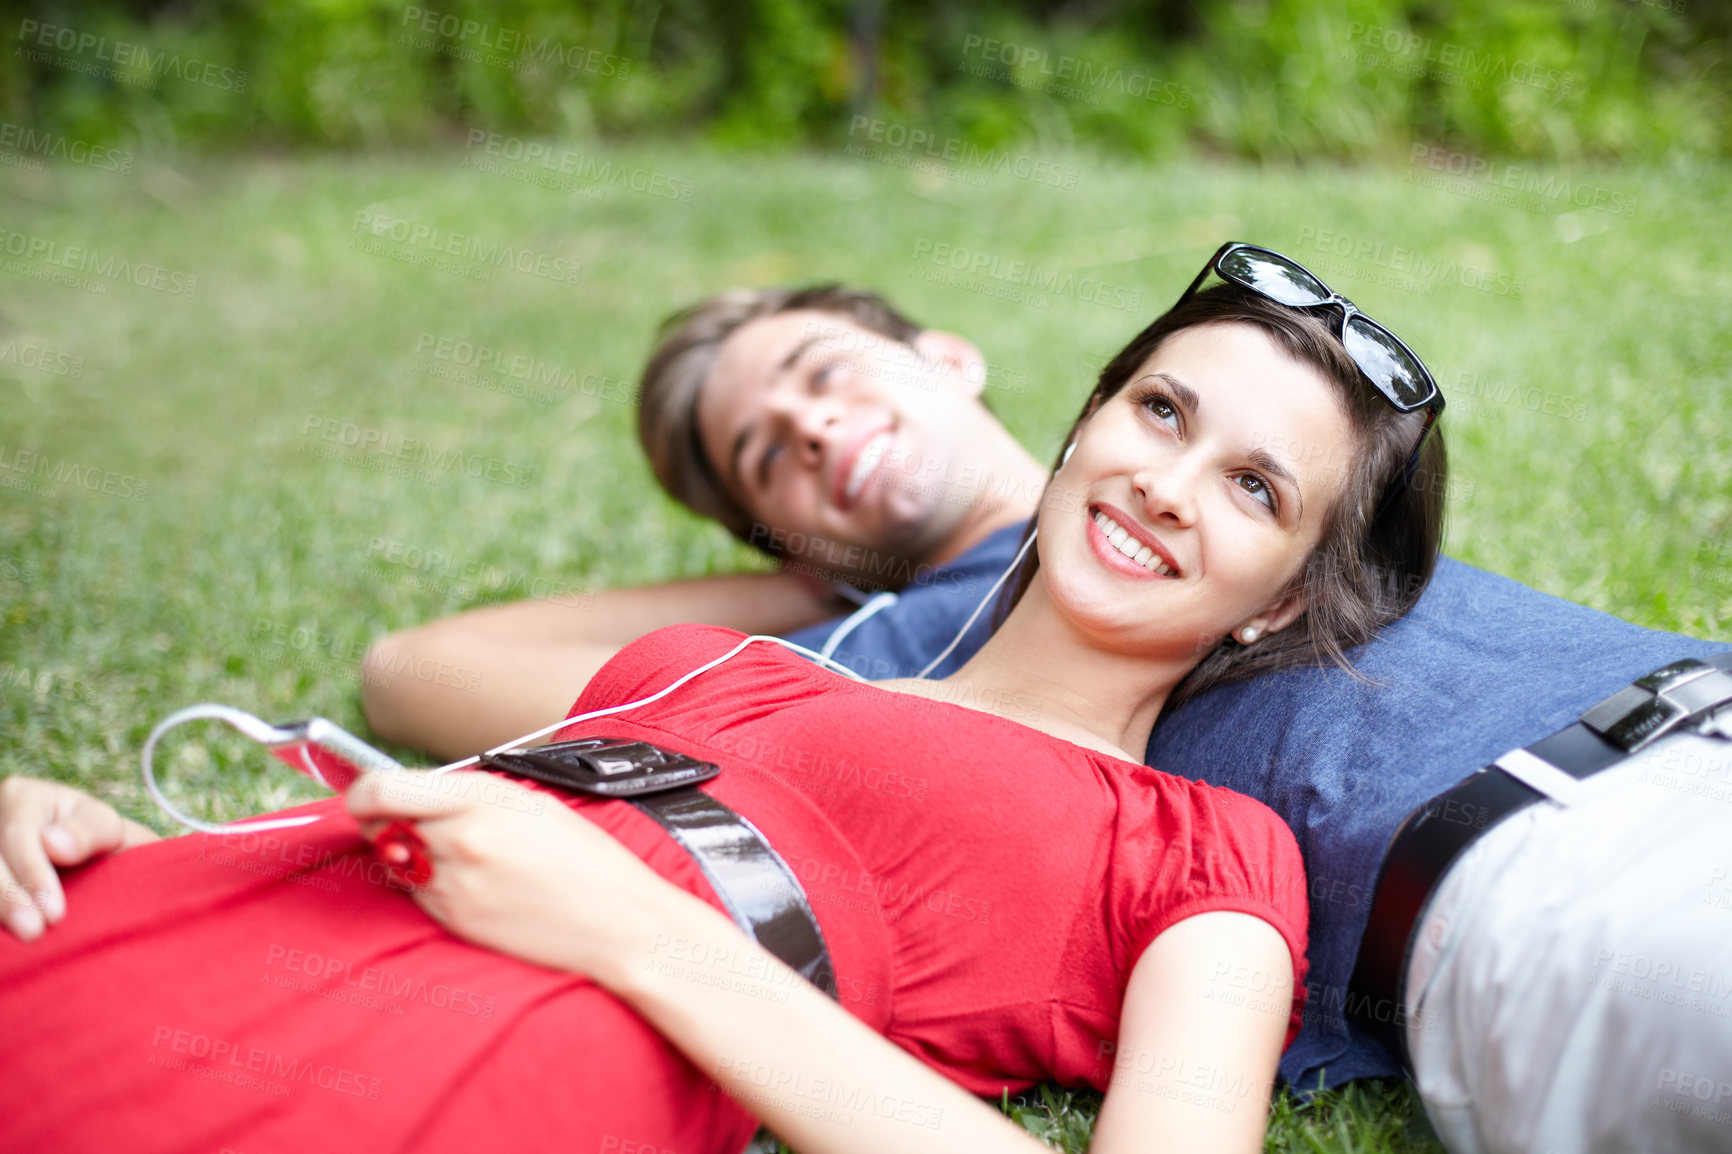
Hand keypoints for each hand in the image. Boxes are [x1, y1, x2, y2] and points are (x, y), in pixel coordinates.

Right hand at [0, 775, 159, 941]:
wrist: (89, 862)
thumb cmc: (99, 841)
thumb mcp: (105, 828)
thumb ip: (87, 832)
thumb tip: (53, 843)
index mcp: (21, 797)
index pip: (17, 835)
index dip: (33, 873)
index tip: (55, 912)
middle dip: (8, 898)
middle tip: (34, 933)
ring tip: (25, 938)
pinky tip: (6, 938)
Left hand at [345, 770, 682, 985]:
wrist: (619, 925)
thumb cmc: (588, 862)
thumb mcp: (536, 805)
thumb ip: (473, 796)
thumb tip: (422, 795)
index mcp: (482, 800)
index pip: (382, 789)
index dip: (362, 792)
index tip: (364, 795)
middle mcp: (460, 841)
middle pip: (381, 826)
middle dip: (387, 824)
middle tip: (410, 826)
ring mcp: (454, 885)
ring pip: (396, 863)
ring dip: (413, 858)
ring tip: (469, 860)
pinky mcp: (455, 921)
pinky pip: (419, 896)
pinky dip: (434, 888)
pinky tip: (479, 889)